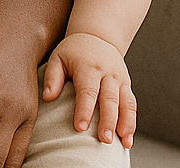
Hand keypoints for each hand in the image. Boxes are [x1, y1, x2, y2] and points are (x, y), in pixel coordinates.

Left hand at [41, 32, 135, 147]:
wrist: (98, 36)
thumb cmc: (74, 51)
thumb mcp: (58, 57)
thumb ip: (52, 77)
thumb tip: (48, 98)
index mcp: (88, 66)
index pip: (87, 90)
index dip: (84, 109)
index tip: (80, 127)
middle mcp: (107, 73)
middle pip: (109, 99)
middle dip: (108, 120)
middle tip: (104, 140)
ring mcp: (119, 79)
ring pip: (125, 102)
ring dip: (125, 124)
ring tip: (122, 143)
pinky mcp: (126, 85)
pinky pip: (132, 104)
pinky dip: (132, 122)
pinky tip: (128, 140)